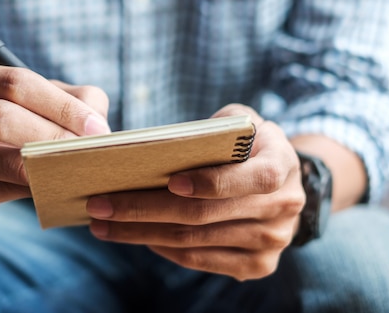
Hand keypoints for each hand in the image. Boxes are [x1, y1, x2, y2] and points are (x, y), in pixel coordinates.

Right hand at [0, 61, 109, 223]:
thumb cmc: (8, 129)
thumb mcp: (34, 103)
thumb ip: (71, 100)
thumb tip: (99, 126)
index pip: (19, 82)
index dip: (62, 105)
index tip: (97, 127)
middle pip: (3, 116)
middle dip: (54, 134)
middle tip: (91, 150)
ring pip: (4, 160)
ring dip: (49, 165)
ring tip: (81, 169)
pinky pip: (4, 192)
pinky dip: (38, 190)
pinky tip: (61, 188)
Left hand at [86, 104, 304, 280]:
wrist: (287, 182)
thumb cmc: (252, 145)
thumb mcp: (243, 122)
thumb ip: (215, 128)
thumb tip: (157, 147)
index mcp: (282, 165)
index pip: (249, 178)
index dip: (210, 182)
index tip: (167, 180)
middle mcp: (282, 208)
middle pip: (204, 215)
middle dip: (144, 210)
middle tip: (100, 205)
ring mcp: (272, 242)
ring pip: (195, 242)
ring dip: (142, 234)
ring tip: (104, 225)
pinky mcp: (258, 266)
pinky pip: (201, 260)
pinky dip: (164, 248)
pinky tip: (136, 236)